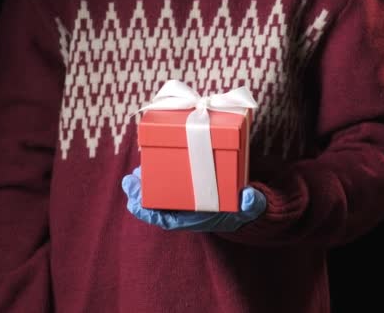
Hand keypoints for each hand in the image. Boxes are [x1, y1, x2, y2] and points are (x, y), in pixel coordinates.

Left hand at [121, 166, 265, 231]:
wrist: (248, 204)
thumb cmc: (245, 206)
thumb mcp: (251, 206)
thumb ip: (251, 202)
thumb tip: (247, 197)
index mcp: (196, 218)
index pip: (166, 220)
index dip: (148, 212)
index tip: (135, 202)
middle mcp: (186, 210)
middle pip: (156, 206)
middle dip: (140, 195)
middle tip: (131, 180)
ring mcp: (184, 198)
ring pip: (158, 193)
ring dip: (144, 184)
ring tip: (135, 172)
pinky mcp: (186, 185)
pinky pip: (165, 182)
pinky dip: (155, 175)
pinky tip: (147, 163)